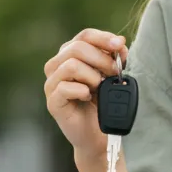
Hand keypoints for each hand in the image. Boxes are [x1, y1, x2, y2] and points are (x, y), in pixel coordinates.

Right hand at [44, 29, 127, 161]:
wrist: (98, 135)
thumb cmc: (102, 104)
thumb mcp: (111, 77)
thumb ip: (114, 58)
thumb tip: (120, 44)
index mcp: (70, 55)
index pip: (84, 36)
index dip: (103, 38)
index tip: (119, 45)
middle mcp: (57, 66)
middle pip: (77, 48)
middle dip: (101, 59)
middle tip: (113, 73)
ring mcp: (52, 84)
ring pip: (71, 65)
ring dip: (92, 76)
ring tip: (99, 88)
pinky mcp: (52, 102)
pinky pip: (65, 88)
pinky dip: (82, 91)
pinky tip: (88, 97)